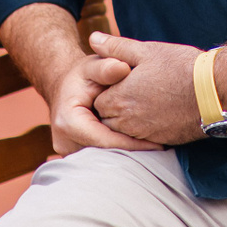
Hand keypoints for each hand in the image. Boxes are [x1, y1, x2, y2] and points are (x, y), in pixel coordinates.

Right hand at [45, 51, 161, 154]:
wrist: (65, 87)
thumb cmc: (83, 76)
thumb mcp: (93, 66)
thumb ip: (106, 67)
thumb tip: (122, 68)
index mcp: (68, 122)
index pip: (105, 141)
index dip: (132, 144)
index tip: (158, 144)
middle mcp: (65, 142)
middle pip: (105, 155)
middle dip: (133, 153)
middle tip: (162, 148)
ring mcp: (69, 152)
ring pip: (104, 160)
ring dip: (128, 156)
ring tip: (154, 148)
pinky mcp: (76, 156)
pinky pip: (101, 159)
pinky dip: (120, 153)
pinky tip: (139, 146)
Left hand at [88, 31, 204, 145]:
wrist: (215, 91)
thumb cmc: (180, 67)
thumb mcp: (147, 50)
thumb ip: (116, 47)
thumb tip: (93, 38)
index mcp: (119, 98)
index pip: (98, 101)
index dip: (108, 90)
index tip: (122, 81)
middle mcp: (127, 121)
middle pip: (108, 119)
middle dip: (115, 107)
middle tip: (133, 92)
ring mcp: (144, 134)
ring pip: (124, 131)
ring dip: (129, 119)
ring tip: (146, 102)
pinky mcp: (161, 141)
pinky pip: (143, 139)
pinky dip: (145, 129)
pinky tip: (159, 113)